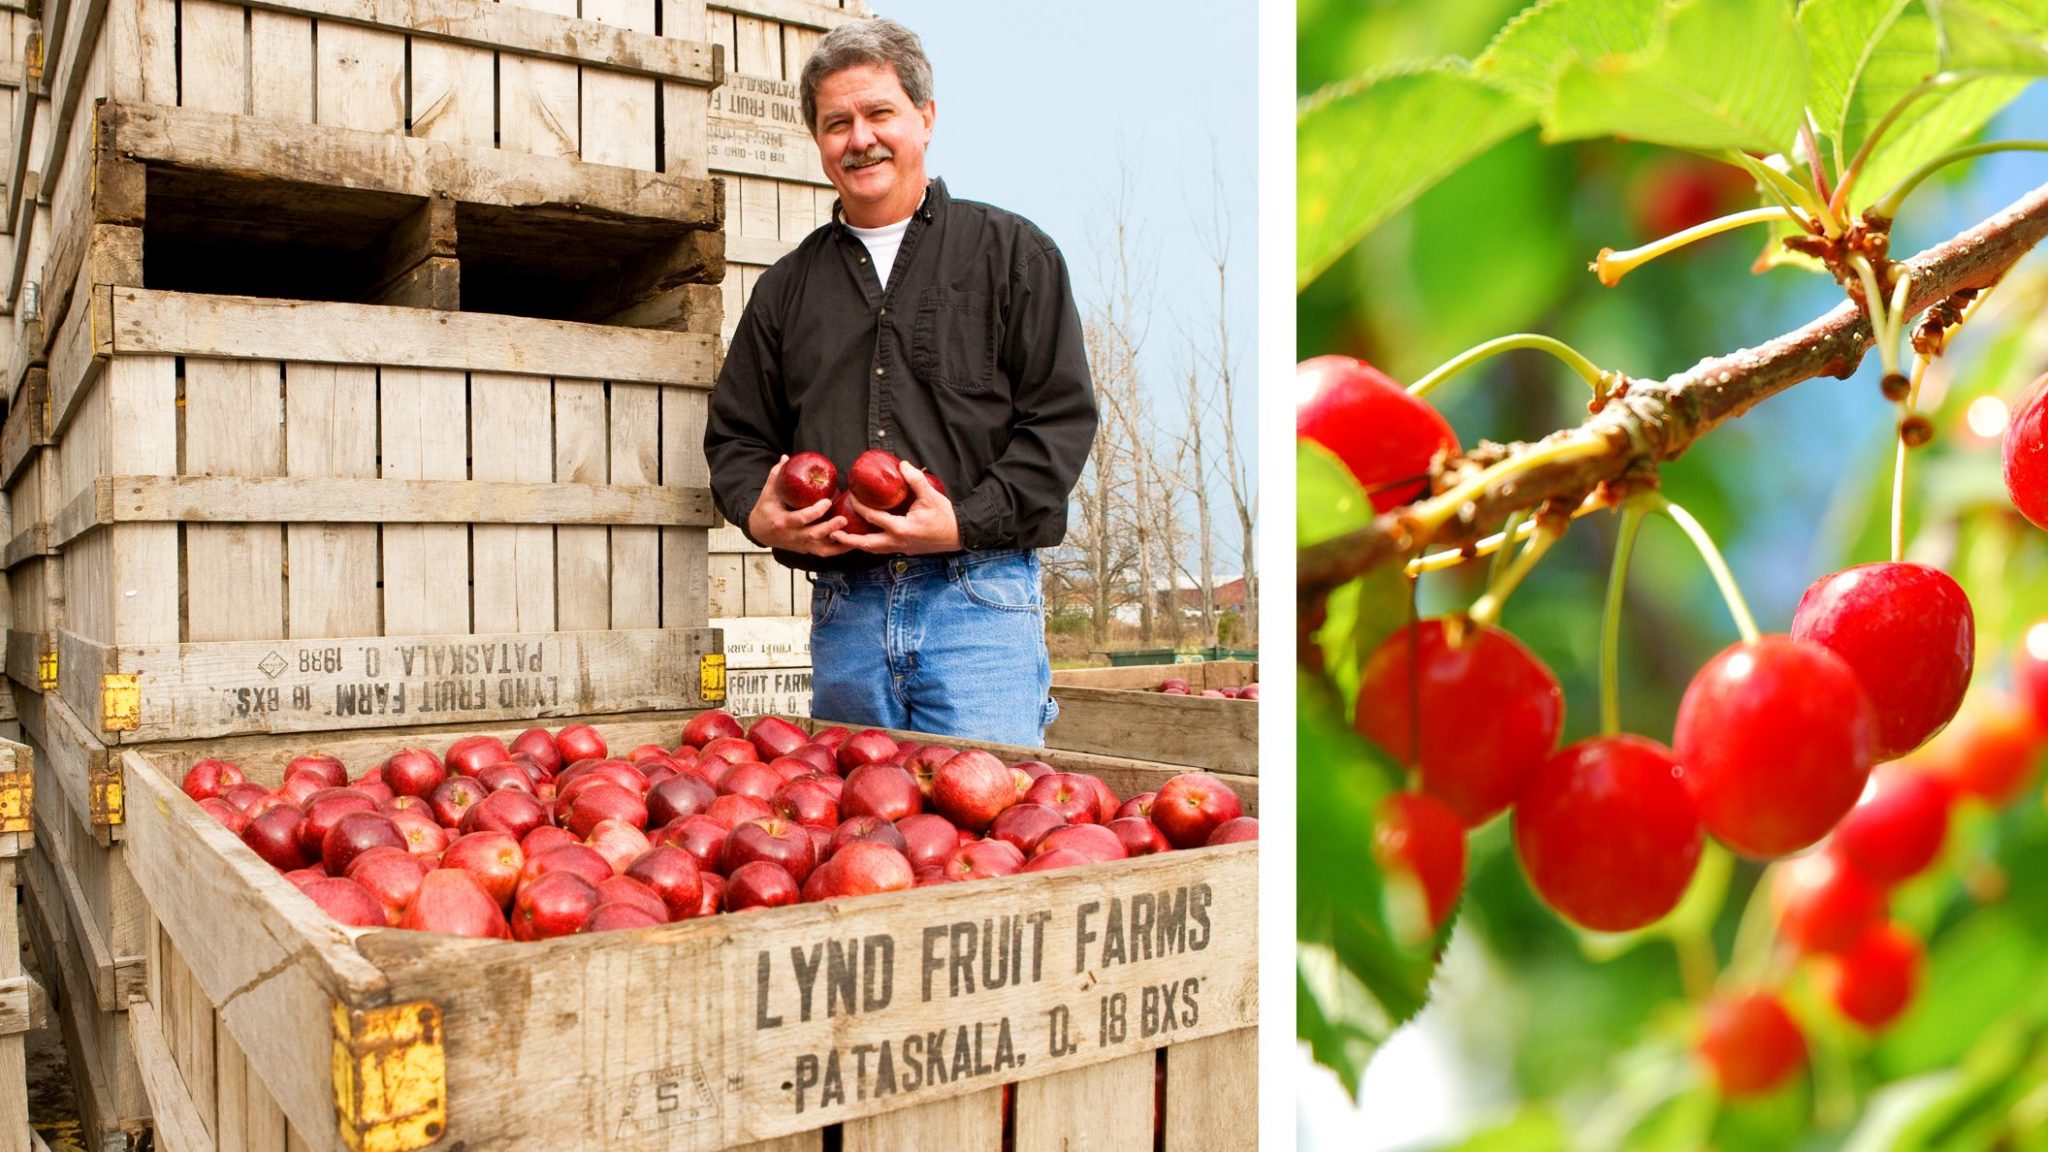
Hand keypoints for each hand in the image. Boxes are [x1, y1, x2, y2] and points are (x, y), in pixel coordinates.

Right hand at [748, 456, 852, 555]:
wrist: (759, 531)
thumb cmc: (766, 508)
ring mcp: (800, 545)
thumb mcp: (768, 492)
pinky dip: (838, 549)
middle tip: (844, 519)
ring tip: (854, 534)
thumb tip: (786, 457)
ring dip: (838, 543)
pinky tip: (851, 542)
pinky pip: (824, 552)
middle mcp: (791, 536)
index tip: (827, 501)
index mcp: (782, 521)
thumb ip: (777, 475)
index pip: (800, 518)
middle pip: (813, 535)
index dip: (815, 512)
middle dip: (829, 528)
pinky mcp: (806, 549)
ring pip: (821, 549)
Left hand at [835, 462, 961, 554]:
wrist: (959, 534)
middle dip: (848, 539)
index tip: (851, 496)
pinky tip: (864, 537)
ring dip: (857, 543)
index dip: (860, 506)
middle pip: (866, 543)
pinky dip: (870, 544)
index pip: (874, 517)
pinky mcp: (904, 549)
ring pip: (873, 549)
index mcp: (902, 528)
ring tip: (842, 537)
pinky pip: (882, 549)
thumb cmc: (945, 516)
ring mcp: (900, 548)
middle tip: (832, 531)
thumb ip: (915, 480)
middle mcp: (897, 541)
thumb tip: (902, 465)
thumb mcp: (930, 496)